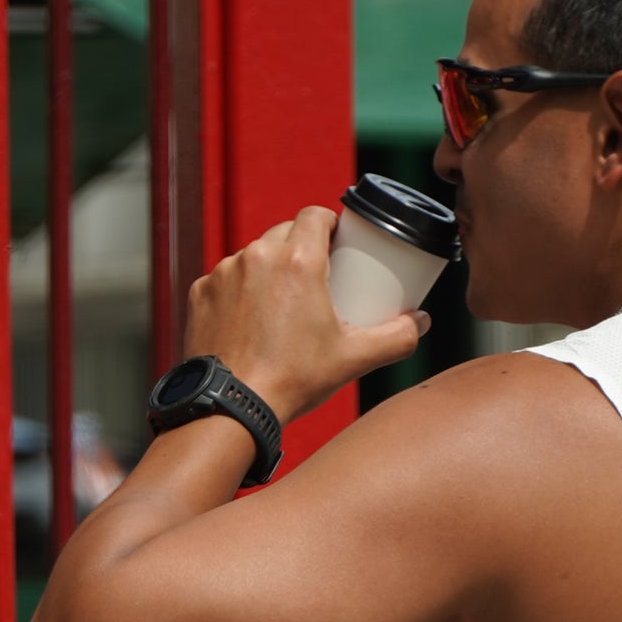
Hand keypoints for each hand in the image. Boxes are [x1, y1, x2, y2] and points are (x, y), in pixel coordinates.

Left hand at [184, 206, 428, 424]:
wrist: (231, 406)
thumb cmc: (293, 380)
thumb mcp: (354, 359)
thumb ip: (397, 337)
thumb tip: (421, 322)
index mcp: (298, 261)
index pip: (315, 215)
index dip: (329, 223)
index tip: (337, 242)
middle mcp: (257, 256)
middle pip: (284, 232)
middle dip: (301, 247)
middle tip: (316, 276)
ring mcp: (224, 273)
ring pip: (254, 256)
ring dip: (269, 269)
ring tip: (282, 302)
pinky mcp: (200, 292)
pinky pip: (227, 279)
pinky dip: (240, 292)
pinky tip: (251, 319)